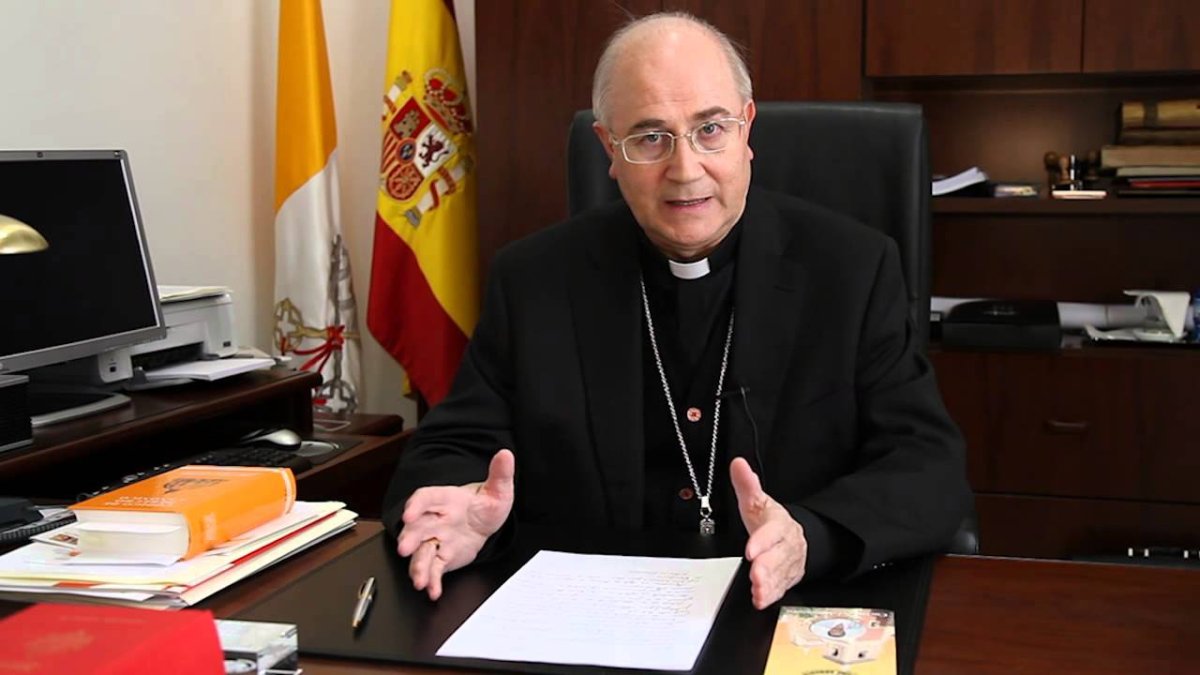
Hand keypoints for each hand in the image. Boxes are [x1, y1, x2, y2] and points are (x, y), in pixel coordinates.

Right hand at [396, 449, 514, 600]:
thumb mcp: (497, 488)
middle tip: (404, 549)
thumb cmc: (484, 503)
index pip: (426, 498)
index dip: (416, 505)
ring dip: (418, 566)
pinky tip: (432, 591)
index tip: (409, 514)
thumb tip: (505, 454)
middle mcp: (436, 519)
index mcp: (446, 499)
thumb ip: (499, 473)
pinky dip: (432, 581)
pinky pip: (434, 569)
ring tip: (418, 580)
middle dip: (410, 538)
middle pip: (417, 528)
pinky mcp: (442, 557)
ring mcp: (437, 539)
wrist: (484, 521)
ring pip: (422, 552)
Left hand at [730, 457, 807, 608]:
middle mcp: (787, 544)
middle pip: (778, 556)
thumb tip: (737, 464)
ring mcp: (789, 562)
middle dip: (767, 567)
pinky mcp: (789, 577)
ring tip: (758, 591)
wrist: (794, 537)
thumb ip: (747, 485)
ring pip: (781, 574)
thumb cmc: (771, 521)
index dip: (762, 541)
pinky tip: (760, 599)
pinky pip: (782, 587)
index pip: (772, 531)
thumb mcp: (758, 502)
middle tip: (755, 575)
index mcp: (779, 523)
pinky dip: (771, 595)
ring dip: (769, 584)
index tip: (750, 549)